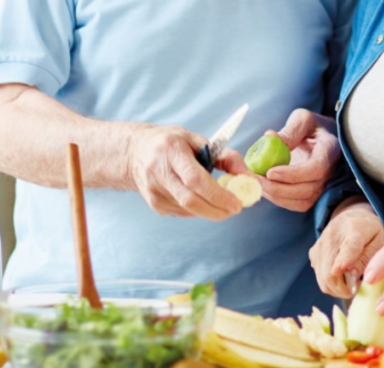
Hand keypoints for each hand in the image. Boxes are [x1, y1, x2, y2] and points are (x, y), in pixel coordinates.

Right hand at [127, 124, 247, 219]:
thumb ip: (226, 157)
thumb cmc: (172, 143)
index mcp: (171, 150)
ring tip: (222, 203)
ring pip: (188, 209)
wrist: (135, 151)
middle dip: (217, 209)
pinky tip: (202, 200)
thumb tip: (248, 178)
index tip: (237, 202)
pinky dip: (198, 209)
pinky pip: (183, 212)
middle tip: (236, 209)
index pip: (195, 179)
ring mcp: (153, 190)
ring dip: (211, 210)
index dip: (217, 195)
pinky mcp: (154, 204)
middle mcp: (158, 170)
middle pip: (190, 200)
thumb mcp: (198, 140)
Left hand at [258, 109, 340, 211]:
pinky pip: (296, 204)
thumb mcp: (302, 119)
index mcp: (329, 151)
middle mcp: (328, 172)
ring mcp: (320, 185)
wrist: (320, 137)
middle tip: (257, 180)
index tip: (270, 172)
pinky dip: (279, 199)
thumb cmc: (311, 126)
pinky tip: (264, 188)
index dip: (293, 174)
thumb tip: (270, 138)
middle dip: (279, 189)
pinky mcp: (310, 193)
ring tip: (257, 184)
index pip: (316, 169)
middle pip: (307, 190)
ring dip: (277, 196)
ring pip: (301, 202)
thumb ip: (289, 130)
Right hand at [310, 198, 383, 297]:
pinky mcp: (313, 253)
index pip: (348, 248)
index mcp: (355, 230)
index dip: (344, 261)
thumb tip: (353, 275)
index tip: (339, 271)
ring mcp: (319, 246)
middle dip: (344, 289)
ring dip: (337, 289)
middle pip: (330, 272)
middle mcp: (332, 237)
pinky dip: (330, 284)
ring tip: (350, 284)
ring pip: (323, 279)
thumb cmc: (369, 232)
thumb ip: (367, 258)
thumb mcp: (378, 242)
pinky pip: (319, 277)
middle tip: (356, 289)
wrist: (350, 216)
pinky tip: (341, 277)